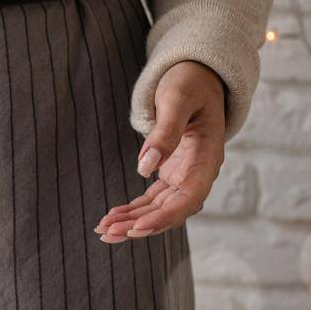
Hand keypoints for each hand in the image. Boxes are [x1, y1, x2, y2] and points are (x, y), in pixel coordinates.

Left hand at [95, 61, 226, 242]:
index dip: (164, 217)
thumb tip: (146, 168)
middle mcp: (198, 172)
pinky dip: (132, 210)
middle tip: (107, 233)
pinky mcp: (171, 172)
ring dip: (132, 221)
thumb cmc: (190, 83)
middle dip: (141, 225)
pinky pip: (152, 199)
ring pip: (159, 209)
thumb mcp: (177, 100)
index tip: (137, 229)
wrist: (197, 76)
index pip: (189, 198)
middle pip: (171, 210)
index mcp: (208, 157)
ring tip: (103, 230)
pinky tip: (111, 217)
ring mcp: (184, 174)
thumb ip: (165, 133)